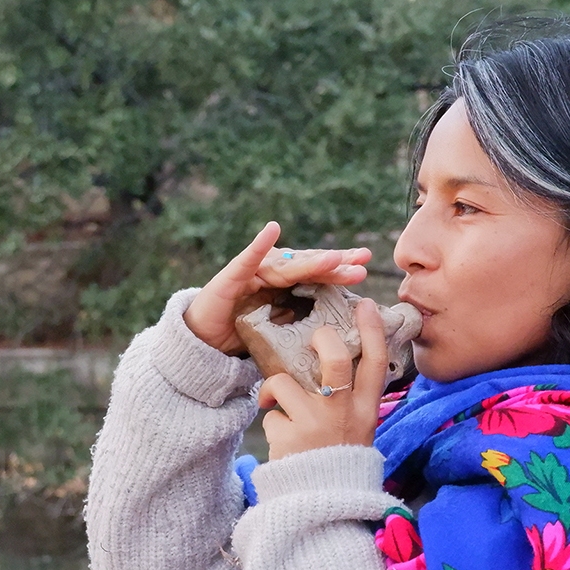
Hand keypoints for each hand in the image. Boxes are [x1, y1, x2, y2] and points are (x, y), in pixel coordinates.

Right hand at [182, 222, 370, 354]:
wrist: (204, 340)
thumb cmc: (243, 332)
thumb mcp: (280, 330)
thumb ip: (302, 318)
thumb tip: (341, 324)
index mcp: (286, 284)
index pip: (318, 274)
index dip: (340, 269)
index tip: (364, 266)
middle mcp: (273, 272)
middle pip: (309, 266)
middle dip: (335, 264)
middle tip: (360, 260)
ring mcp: (253, 272)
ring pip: (287, 266)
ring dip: (310, 261)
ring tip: (333, 258)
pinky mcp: (232, 277)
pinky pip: (248, 260)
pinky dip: (259, 244)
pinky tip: (272, 229)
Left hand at [258, 298, 388, 458]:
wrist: (324, 503)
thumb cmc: (339, 456)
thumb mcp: (358, 427)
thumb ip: (352, 397)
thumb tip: (339, 358)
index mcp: (365, 408)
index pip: (375, 361)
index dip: (370, 329)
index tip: (363, 304)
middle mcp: (344, 413)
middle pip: (334, 358)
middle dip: (320, 339)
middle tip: (311, 339)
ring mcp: (316, 424)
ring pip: (285, 381)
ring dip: (274, 388)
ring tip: (275, 401)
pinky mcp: (290, 437)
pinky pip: (271, 414)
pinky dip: (272, 421)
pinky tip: (281, 436)